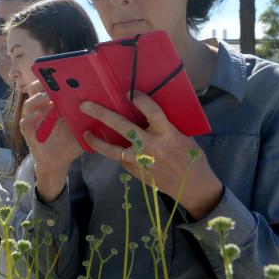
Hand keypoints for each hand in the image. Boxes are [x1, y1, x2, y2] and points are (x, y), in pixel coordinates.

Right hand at [18, 80, 82, 200]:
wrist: (60, 162)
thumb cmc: (71, 142)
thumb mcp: (82, 128)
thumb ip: (89, 117)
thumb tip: (106, 105)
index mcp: (53, 104)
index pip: (48, 85)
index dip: (50, 77)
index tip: (60, 71)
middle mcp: (41, 109)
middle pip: (34, 90)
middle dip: (40, 83)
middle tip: (51, 81)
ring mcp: (34, 121)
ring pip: (29, 104)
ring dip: (37, 99)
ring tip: (48, 98)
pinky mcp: (29, 134)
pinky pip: (25, 123)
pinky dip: (31, 118)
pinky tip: (40, 115)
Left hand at [79, 91, 223, 219]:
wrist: (192, 186)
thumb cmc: (192, 158)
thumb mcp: (184, 137)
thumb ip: (166, 126)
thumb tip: (149, 113)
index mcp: (167, 134)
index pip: (151, 112)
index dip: (140, 100)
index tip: (129, 92)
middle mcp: (151, 145)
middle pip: (123, 126)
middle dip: (102, 114)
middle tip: (86, 106)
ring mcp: (141, 160)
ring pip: (113, 149)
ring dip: (97, 141)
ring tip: (86, 133)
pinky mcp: (136, 171)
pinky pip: (121, 159)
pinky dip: (113, 152)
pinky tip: (105, 146)